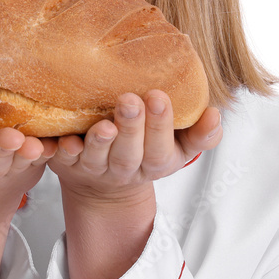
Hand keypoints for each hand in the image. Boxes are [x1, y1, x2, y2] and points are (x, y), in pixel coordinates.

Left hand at [48, 90, 222, 202]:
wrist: (103, 183)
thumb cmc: (146, 150)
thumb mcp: (178, 146)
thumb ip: (200, 133)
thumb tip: (216, 114)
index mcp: (154, 163)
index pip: (160, 149)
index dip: (160, 125)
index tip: (159, 96)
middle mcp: (123, 169)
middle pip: (128, 155)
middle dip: (131, 128)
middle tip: (130, 99)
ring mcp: (93, 168)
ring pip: (96, 159)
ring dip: (100, 142)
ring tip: (104, 123)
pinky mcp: (65, 164)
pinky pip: (62, 160)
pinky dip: (62, 151)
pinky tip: (64, 140)